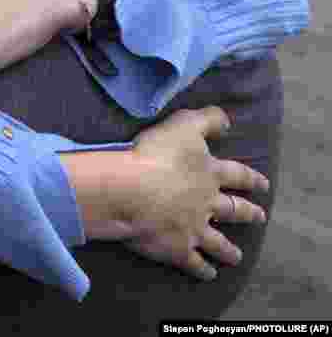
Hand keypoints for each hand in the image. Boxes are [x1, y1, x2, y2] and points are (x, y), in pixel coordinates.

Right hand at [85, 107, 268, 279]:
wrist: (132, 190)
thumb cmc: (155, 154)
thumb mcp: (183, 125)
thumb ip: (207, 120)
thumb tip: (227, 123)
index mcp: (209, 174)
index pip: (237, 175)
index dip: (251, 178)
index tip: (263, 185)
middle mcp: (207, 203)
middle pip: (233, 210)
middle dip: (247, 213)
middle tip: (260, 217)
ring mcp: (195, 228)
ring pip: (218, 241)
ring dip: (229, 250)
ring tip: (236, 256)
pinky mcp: (178, 248)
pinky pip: (194, 263)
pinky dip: (203, 270)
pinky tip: (209, 275)